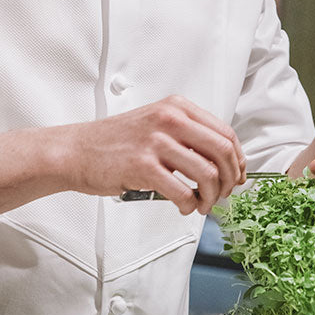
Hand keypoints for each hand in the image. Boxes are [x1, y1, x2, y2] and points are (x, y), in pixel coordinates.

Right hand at [71, 95, 245, 215]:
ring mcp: (156, 142)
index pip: (225, 133)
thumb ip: (186, 136)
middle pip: (223, 152)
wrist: (76, 150)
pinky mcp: (144, 166)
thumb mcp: (154, 124)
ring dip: (211, 197)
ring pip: (208, 174)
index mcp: (175, 107)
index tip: (236, 176)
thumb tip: (222, 163)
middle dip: (229, 180)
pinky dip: (189, 206)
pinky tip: (183, 207)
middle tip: (222, 194)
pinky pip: (183, 192)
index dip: (238, 160)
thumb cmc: (114, 142)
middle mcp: (169, 120)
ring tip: (201, 204)